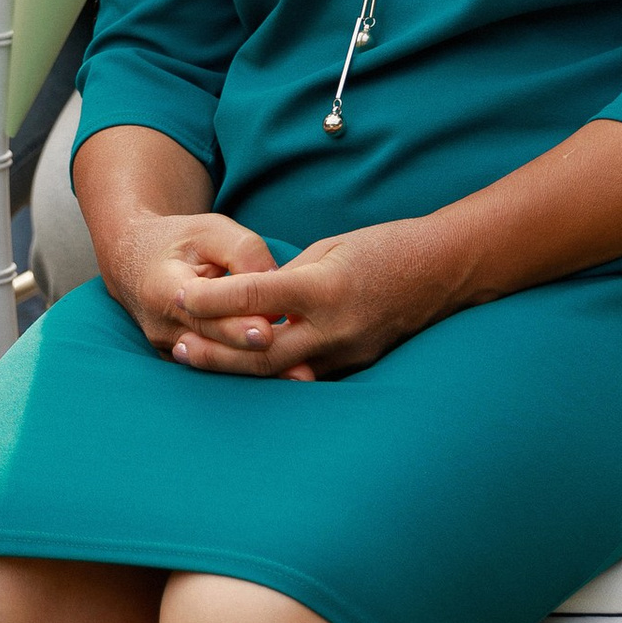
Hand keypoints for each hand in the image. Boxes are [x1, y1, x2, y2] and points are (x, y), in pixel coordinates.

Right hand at [100, 208, 311, 371]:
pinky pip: (218, 370)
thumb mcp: (210, 230)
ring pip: (218, 365)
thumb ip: (243, 250)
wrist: (137, 262)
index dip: (235, 324)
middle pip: (213, 345)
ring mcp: (171, 349)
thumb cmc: (181, 241)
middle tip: (294, 361)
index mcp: (163, 289)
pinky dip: (251, 372)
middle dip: (252, 354)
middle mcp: (162, 327)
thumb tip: (276, 279)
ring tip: (300, 375)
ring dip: (258, 371)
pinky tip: (287, 377)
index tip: (268, 331)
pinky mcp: (184, 361)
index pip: (202, 312)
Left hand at [141, 219, 451, 381]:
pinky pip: (306, 374)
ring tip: (198, 359)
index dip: (212, 297)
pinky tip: (244, 369)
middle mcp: (334, 327)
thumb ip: (287, 278)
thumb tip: (251, 297)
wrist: (444, 270)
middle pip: (259, 352)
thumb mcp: (328, 249)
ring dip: (236, 367)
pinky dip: (273, 373)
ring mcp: (347, 353)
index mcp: (324, 288)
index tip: (179, 294)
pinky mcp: (356, 365)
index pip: (255, 297)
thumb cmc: (385, 247)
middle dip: (214, 352)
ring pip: (280, 372)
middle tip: (177, 346)